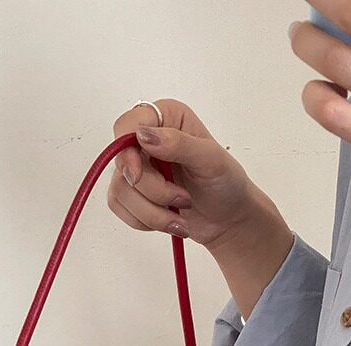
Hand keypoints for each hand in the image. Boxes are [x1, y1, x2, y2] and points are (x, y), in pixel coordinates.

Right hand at [110, 99, 265, 248]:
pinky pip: (121, 208)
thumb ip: (179, 144)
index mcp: (167, 119)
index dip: (127, 152)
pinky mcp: (134, 194)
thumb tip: (145, 136)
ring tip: (181, 215)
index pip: (127, 125)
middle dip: (154, 192)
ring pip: (120, 191)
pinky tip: (170, 220)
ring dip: (153, 212)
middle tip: (185, 200)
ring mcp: (139, 168)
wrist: (229, 219)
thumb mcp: (212, 160)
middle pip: (122, 163)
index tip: (139, 175)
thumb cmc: (227, 185)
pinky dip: (146, 221)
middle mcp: (148, 140)